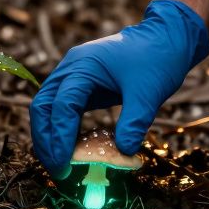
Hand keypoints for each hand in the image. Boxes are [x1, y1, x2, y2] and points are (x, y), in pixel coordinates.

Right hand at [29, 0, 208, 175]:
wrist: (166, 37)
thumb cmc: (158, 59)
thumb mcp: (149, 93)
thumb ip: (134, 123)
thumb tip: (123, 153)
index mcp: (84, 66)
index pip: (61, 106)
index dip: (59, 137)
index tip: (64, 166)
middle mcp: (71, 68)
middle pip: (42, 107)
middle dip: (45, 140)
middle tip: (57, 171)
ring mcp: (72, 75)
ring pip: (46, 108)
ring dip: (48, 136)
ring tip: (58, 165)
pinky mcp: (80, 84)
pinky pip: (60, 109)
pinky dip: (60, 129)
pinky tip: (69, 150)